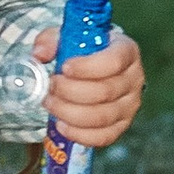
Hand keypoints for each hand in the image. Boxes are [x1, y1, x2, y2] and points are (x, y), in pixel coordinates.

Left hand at [38, 23, 144, 148]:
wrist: (94, 69)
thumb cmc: (83, 51)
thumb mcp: (67, 37)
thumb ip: (51, 40)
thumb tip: (40, 54)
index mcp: (126, 51)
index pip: (113, 61)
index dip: (87, 67)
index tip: (64, 68)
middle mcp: (134, 79)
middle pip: (104, 92)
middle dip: (70, 91)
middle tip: (51, 86)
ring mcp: (130, 105)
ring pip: (102, 117)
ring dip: (70, 113)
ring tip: (51, 103)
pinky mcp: (122, 125)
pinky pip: (103, 137)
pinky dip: (79, 134)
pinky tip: (61, 124)